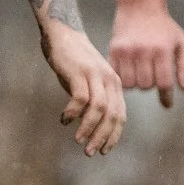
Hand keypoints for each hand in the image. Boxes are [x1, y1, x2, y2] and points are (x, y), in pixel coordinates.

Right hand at [42, 20, 125, 155]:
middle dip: (101, 137)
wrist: (63, 32)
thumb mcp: (89, 82)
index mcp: (115, 85)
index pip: (120, 116)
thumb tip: (89, 126)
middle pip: (111, 116)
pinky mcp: (79, 71)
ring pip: (98, 109)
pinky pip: (80, 98)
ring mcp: (95, 75)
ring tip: (78, 140)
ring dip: (88, 128)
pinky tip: (64, 119)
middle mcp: (109, 80)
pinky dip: (73, 112)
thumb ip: (93, 101)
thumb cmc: (74, 61)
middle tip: (90, 152)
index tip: (104, 151)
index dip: (113, 136)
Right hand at [108, 2, 183, 107]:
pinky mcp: (113, 51)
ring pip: (130, 84)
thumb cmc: (164, 26)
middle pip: (146, 86)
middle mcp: (143, 51)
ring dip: (137, 83)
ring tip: (141, 73)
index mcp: (162, 50)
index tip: (167, 103)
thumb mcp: (182, 42)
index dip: (167, 97)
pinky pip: (117, 75)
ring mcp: (126, 51)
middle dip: (151, 85)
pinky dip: (124, 78)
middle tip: (153, 76)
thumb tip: (183, 88)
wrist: (140, 6)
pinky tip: (129, 71)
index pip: (164, 83)